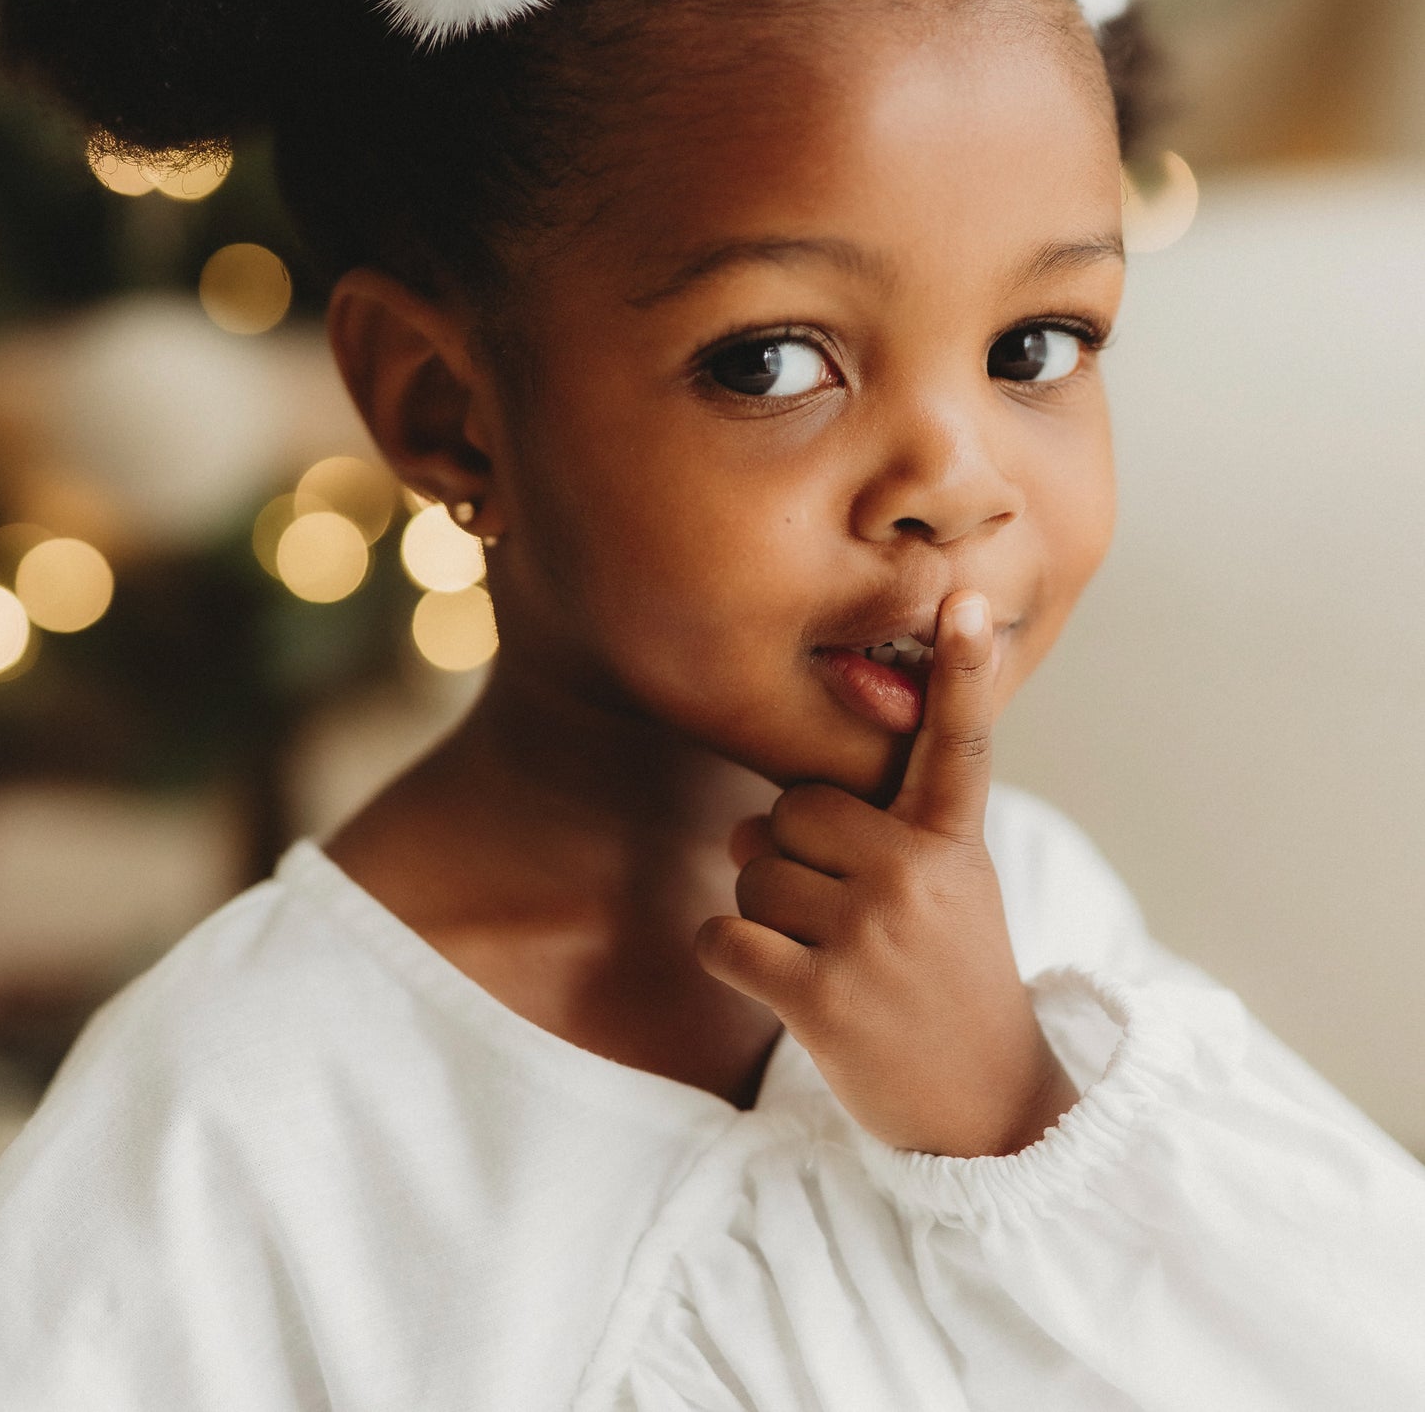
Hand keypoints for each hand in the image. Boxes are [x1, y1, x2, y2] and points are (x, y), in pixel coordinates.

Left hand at [694, 590, 1076, 1157]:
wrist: (982, 1105)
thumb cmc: (946, 976)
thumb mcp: (949, 886)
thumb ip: (877, 829)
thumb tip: (752, 817)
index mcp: (952, 841)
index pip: (958, 742)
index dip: (961, 670)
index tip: (963, 600)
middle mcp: (915, 875)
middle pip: (790, 810)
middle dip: (789, 854)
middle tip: (834, 909)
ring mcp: (869, 935)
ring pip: (752, 873)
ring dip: (763, 913)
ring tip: (824, 954)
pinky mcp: (820, 997)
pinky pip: (723, 935)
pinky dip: (728, 954)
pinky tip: (774, 979)